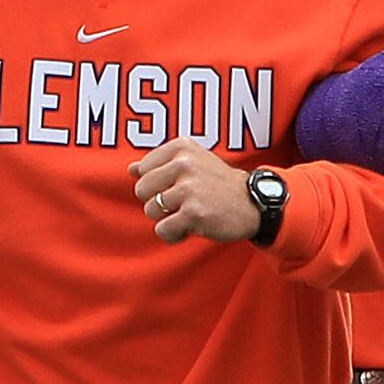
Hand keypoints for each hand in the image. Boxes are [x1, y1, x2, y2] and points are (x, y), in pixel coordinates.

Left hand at [133, 140, 261, 242]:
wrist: (253, 204)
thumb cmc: (219, 184)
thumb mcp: (193, 163)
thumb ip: (161, 164)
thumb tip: (130, 168)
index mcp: (181, 148)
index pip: (142, 170)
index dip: (157, 185)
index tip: (179, 187)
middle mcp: (183, 163)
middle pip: (142, 190)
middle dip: (158, 202)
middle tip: (183, 204)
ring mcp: (188, 188)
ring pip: (151, 210)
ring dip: (167, 219)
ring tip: (189, 215)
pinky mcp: (193, 213)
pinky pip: (162, 230)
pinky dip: (174, 235)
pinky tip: (191, 228)